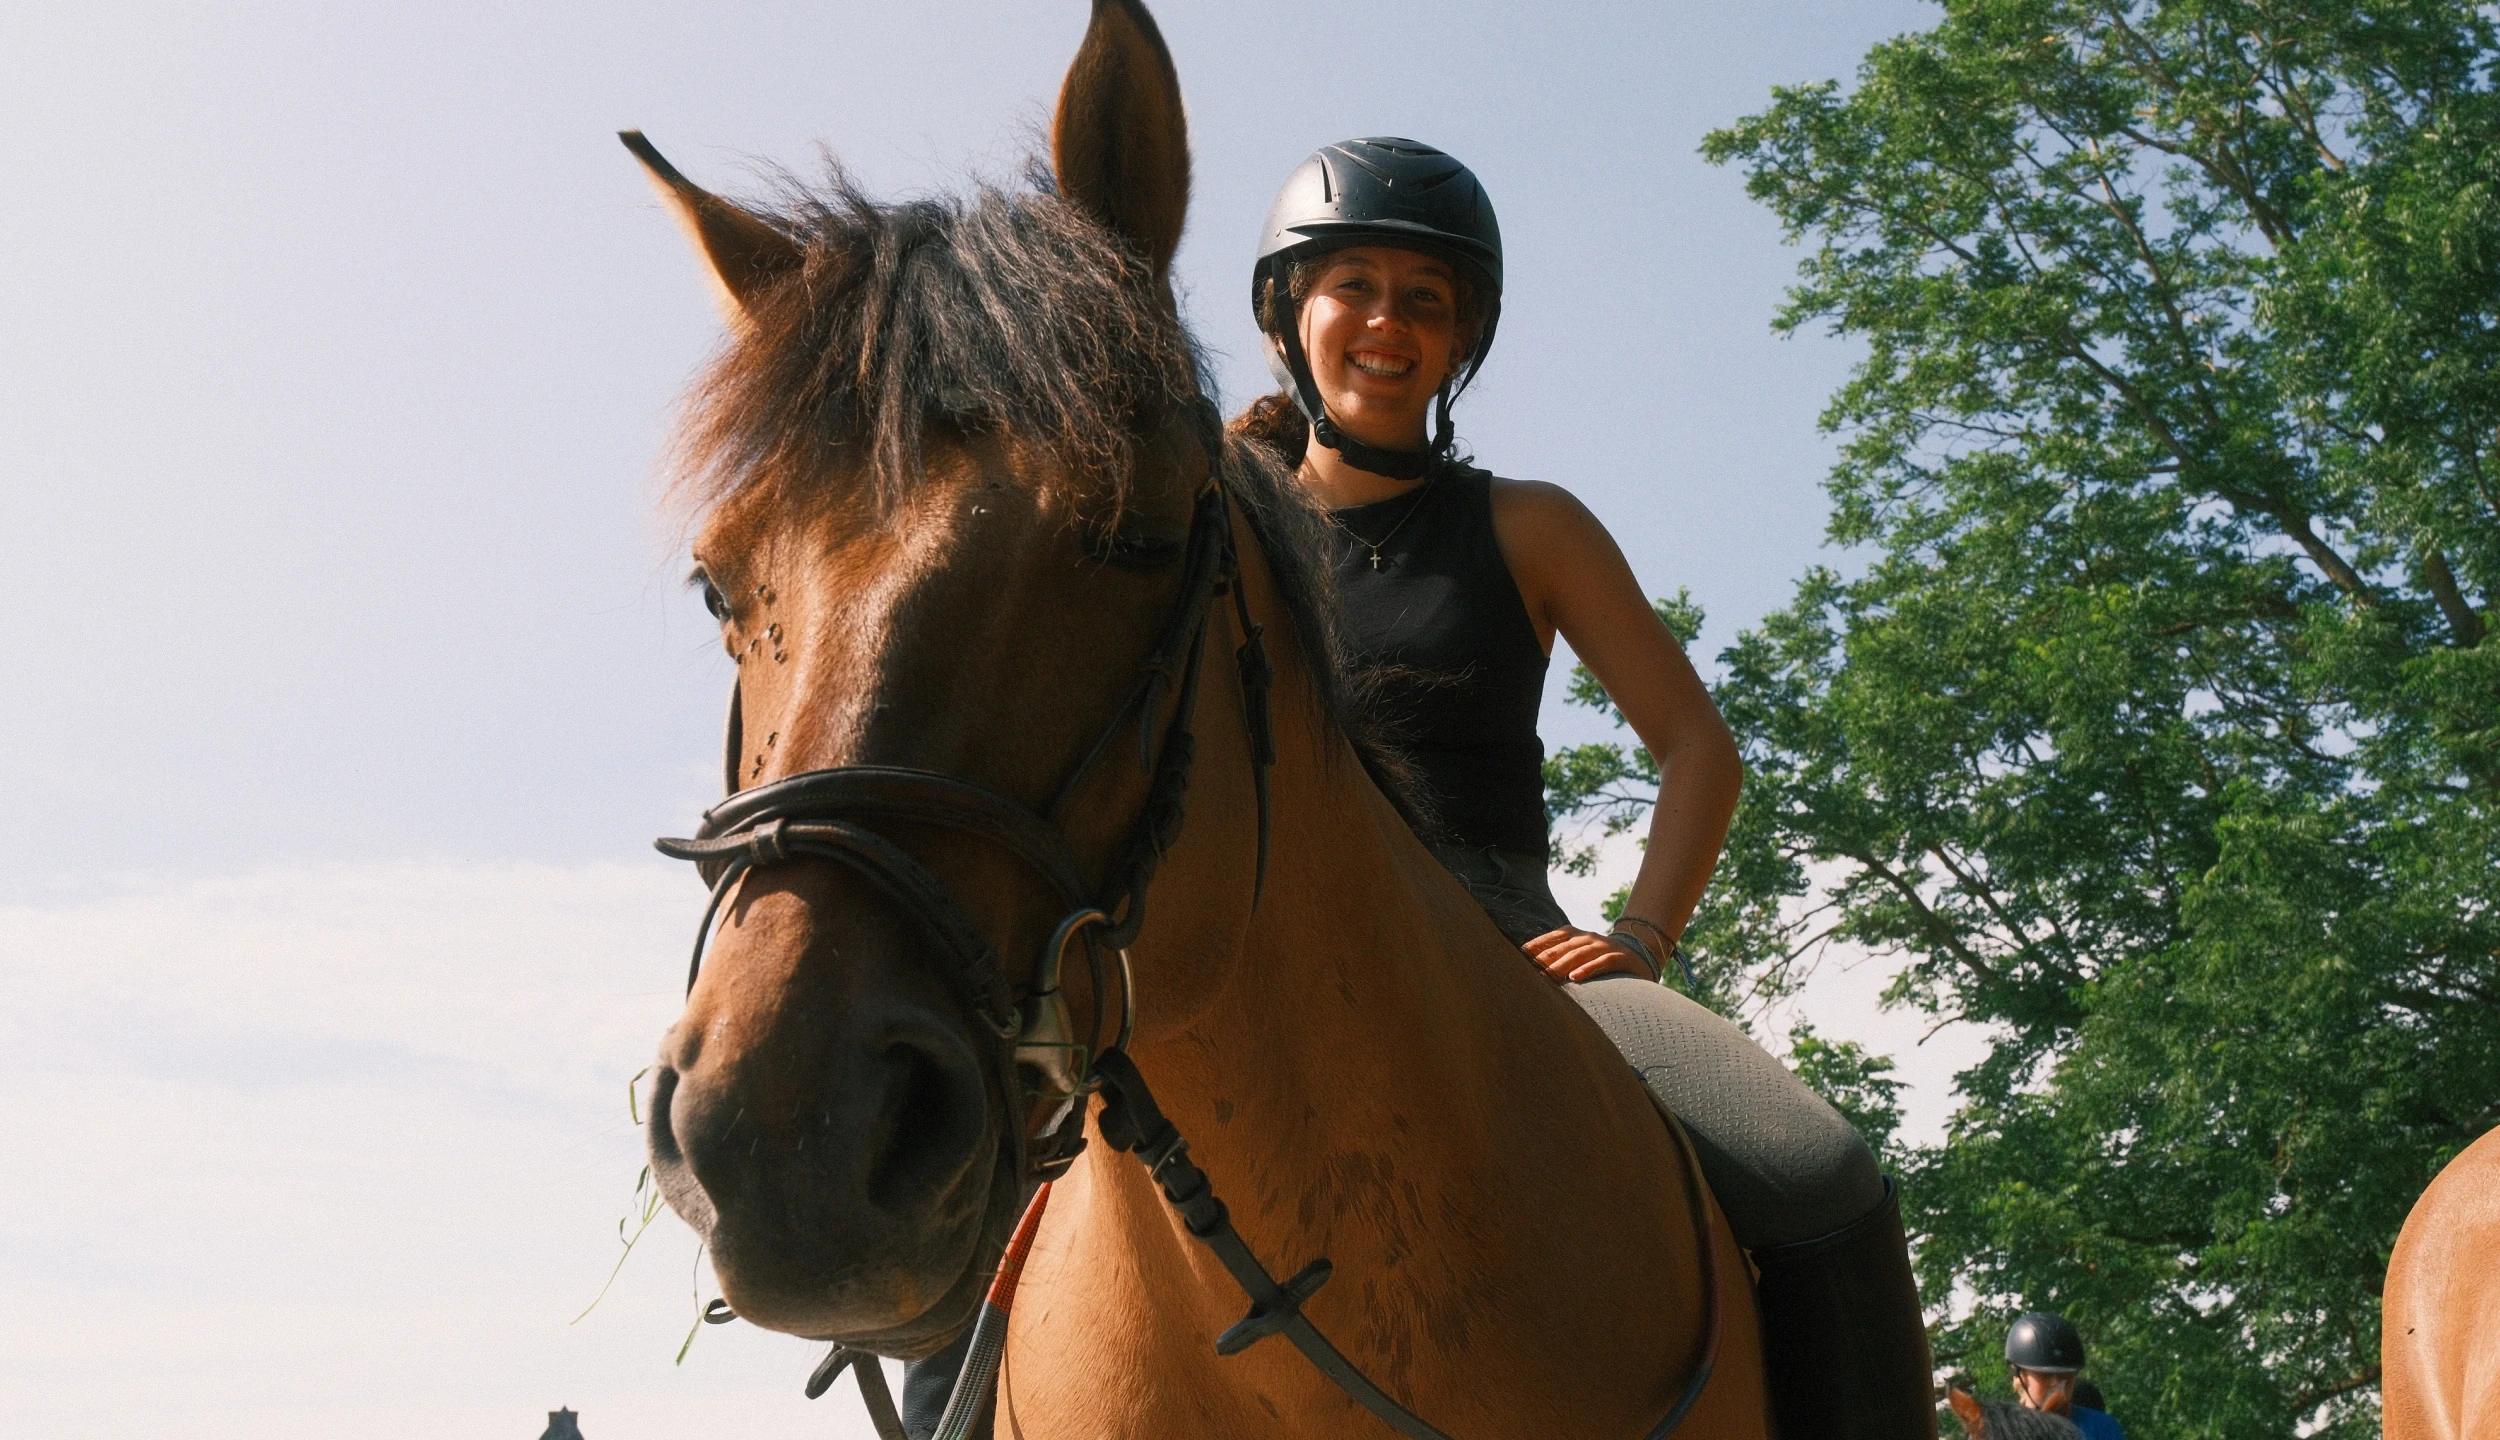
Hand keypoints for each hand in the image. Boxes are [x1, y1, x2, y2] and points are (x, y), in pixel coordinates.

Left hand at [1522, 926, 1656, 984]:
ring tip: (1547, 976)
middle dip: (1545, 958)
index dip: (1536, 945)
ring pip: (1580, 953)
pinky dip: (1589, 969)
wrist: (1639, 957)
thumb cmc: (1600, 960)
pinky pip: (1603, 962)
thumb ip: (1559, 958)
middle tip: (1529, 971)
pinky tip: (1575, 977)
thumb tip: (1530, 968)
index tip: (1519, 956)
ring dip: (1562, 964)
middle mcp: (1588, 937)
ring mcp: (1605, 946)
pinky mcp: (1620, 958)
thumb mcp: (1579, 956)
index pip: (1553, 937)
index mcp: (1576, 935)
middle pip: (1564, 947)